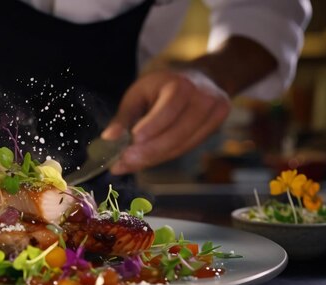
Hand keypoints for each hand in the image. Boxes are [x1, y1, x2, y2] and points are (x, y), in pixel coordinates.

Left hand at [102, 70, 230, 173]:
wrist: (201, 78)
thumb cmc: (163, 85)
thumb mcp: (138, 93)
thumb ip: (123, 118)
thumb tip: (109, 140)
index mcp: (181, 85)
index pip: (165, 113)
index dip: (147, 133)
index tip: (125, 150)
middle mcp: (203, 98)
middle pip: (175, 135)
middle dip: (147, 153)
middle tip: (122, 165)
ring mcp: (214, 113)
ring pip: (181, 146)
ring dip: (153, 159)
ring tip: (128, 164)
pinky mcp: (216, 126)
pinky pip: (187, 148)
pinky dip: (165, 156)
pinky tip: (147, 159)